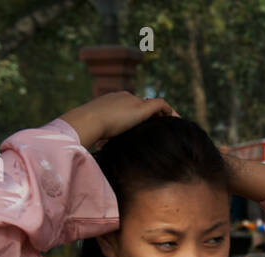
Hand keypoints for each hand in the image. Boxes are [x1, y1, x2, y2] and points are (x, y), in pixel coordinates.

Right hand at [59, 92, 176, 149]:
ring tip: (172, 127)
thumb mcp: (96, 133)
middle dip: (154, 116)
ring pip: (153, 105)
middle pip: (144, 105)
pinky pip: (161, 105)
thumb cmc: (87, 130)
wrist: (88, 121)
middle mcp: (124, 98)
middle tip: (163, 128)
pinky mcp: (141, 107)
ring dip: (163, 115)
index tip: (146, 128)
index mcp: (111, 102)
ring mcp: (133, 100)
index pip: (130, 107)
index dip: (140, 117)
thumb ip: (102, 138)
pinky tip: (177, 123)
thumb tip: (98, 150)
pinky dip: (170, 112)